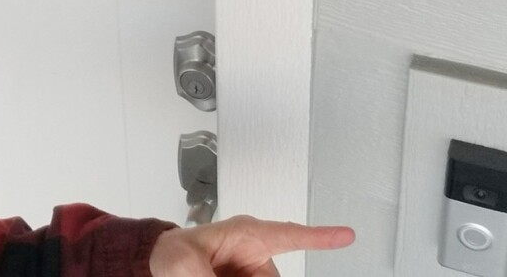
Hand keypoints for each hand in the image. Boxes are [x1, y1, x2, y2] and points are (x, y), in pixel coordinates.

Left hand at [148, 215, 354, 276]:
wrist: (161, 263)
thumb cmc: (172, 251)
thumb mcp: (185, 265)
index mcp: (246, 234)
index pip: (289, 233)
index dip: (319, 235)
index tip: (345, 235)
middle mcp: (255, 255)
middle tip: (229, 276)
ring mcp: (252, 274)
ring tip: (216, 274)